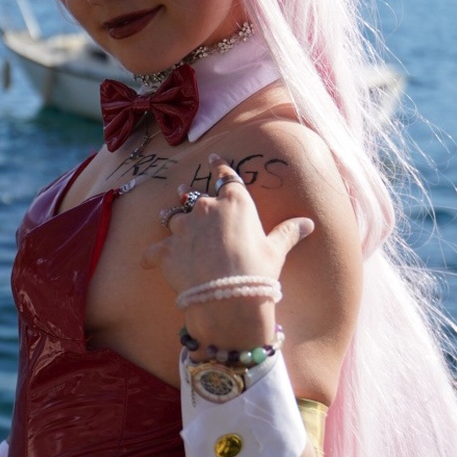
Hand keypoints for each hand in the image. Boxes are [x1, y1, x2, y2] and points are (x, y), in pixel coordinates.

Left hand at [141, 160, 313, 343]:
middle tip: (184, 191)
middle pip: (195, 196)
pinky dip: (152, 256)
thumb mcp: (276, 251)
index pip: (226, 176)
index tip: (212, 158)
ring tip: (171, 220)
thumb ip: (288, 233)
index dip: (219, 165)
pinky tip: (147, 261)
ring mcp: (183, 229)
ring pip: (173, 218)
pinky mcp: (165, 251)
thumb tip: (308, 223)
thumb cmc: (256, 271)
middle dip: (190, 194)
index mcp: (235, 202)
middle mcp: (206, 209)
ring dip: (173, 220)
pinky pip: (153, 251)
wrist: (226, 298)